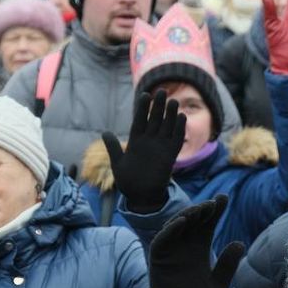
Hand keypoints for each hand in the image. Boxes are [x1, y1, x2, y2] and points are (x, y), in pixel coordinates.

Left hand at [102, 90, 185, 213]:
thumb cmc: (128, 181)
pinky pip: (176, 140)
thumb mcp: (117, 163)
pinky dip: (179, 130)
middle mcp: (149, 141)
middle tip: (161, 91)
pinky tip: (182, 118)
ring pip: (167, 127)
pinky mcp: (170, 156)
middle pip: (155, 120)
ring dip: (171, 115)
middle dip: (158, 106)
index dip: (142, 108)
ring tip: (173, 101)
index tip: (144, 95)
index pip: (139, 120)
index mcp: (135, 141)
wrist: (141, 197)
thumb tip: (105, 132)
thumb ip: (113, 147)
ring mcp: (160, 147)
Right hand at [136, 197, 245, 287]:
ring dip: (188, 215)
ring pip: (176, 225)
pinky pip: (161, 241)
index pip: (207, 223)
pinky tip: (182, 222)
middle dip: (203, 209)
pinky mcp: (158, 260)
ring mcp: (171, 252)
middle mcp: (184, 246)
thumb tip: (240, 243)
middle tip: (215, 203)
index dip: (215, 210)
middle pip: (193, 220)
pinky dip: (170, 230)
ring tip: (202, 209)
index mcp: (199, 249)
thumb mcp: (218, 284)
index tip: (225, 198)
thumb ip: (227, 264)